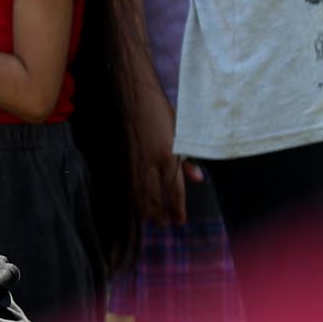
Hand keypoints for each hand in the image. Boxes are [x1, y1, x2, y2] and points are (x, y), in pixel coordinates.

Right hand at [132, 92, 187, 225]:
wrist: (134, 97)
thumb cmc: (161, 111)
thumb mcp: (182, 132)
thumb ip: (188, 159)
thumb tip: (198, 179)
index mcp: (168, 156)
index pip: (174, 190)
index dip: (177, 208)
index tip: (180, 220)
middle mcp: (152, 163)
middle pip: (157, 196)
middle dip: (162, 213)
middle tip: (167, 224)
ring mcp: (136, 162)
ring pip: (141, 194)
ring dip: (148, 209)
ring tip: (153, 220)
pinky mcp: (124, 159)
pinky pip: (129, 185)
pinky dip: (134, 198)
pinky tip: (137, 206)